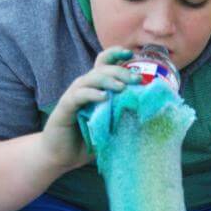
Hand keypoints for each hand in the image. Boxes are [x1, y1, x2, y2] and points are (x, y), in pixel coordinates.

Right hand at [40, 48, 138, 170]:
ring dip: (108, 79)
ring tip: (122, 87)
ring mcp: (74, 95)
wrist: (61, 157)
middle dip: (121, 70)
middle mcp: (84, 87)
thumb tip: (149, 109)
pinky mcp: (65, 108)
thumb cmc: (87, 139)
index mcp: (96, 86)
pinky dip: (92, 94)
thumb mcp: (109, 123)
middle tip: (136, 79)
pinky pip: (78, 95)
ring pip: (91, 78)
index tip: (131, 53)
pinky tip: (103, 98)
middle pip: (102, 68)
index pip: (104, 62)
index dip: (116, 54)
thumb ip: (123, 113)